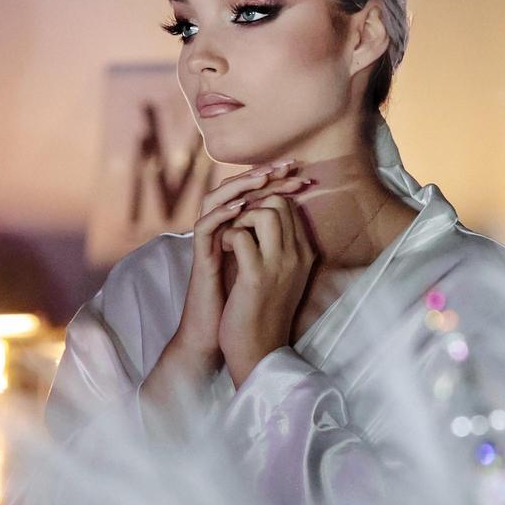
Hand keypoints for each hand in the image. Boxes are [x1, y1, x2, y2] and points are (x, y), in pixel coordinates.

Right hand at [170, 161, 302, 369]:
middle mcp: (224, 231)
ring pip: (217, 199)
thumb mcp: (272, 271)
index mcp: (241, 232)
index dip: (279, 184)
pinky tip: (240, 207)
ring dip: (240, 186)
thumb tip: (303, 231)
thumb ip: (279, 248)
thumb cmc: (247, 306)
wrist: (222, 339)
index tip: (305, 177)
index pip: (257, 195)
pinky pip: (204, 227)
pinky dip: (221, 214)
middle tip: (288, 166)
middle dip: (263, 175)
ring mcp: (210, 243)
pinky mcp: (200, 258)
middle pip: (238, 190)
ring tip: (264, 176)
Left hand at [218, 190, 317, 387]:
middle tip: (238, 227)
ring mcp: (279, 264)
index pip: (291, 206)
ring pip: (264, 212)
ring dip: (241, 219)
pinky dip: (227, 237)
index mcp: (305, 253)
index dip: (265, 204)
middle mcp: (297, 255)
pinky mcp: (256, 275)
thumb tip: (267, 218)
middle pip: (279, 203)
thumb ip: (281, 247)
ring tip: (232, 240)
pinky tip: (224, 252)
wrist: (259, 349)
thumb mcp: (283, 275)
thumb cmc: (265, 311)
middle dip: (252, 207)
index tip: (247, 220)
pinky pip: (239, 234)